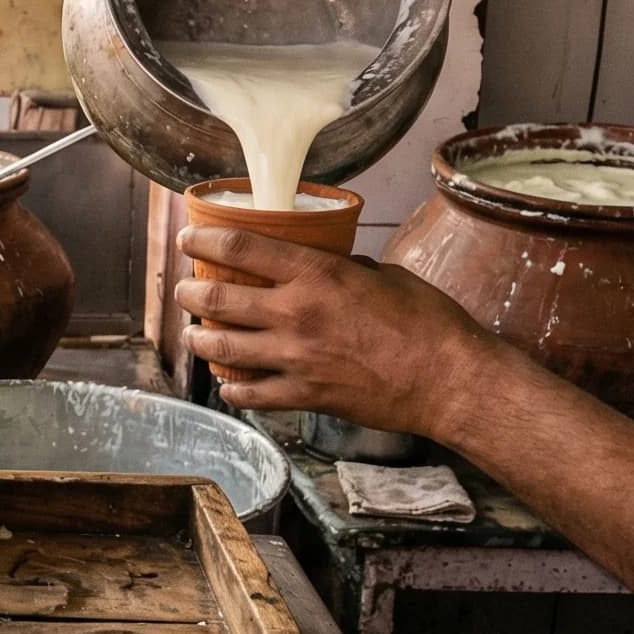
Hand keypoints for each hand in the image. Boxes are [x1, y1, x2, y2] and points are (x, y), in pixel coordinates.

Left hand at [174, 225, 504, 433]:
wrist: (449, 380)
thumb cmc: (429, 323)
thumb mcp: (385, 276)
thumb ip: (346, 269)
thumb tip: (330, 266)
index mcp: (317, 274)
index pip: (241, 248)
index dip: (204, 239)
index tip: (188, 237)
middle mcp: (296, 313)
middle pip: (219, 299)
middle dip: (190, 293)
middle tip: (184, 290)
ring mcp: (296, 358)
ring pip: (224, 349)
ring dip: (200, 340)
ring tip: (195, 334)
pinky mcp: (305, 395)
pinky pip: (252, 394)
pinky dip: (233, 389)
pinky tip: (228, 384)